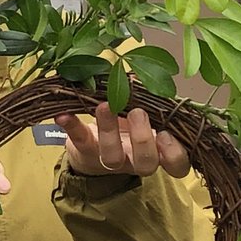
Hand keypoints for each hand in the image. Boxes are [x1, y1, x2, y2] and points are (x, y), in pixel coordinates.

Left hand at [54, 104, 190, 178]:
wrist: (92, 148)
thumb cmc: (127, 125)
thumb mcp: (145, 111)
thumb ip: (152, 98)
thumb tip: (148, 75)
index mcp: (158, 151)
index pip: (178, 165)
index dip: (175, 155)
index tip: (167, 134)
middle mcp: (135, 160)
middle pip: (146, 164)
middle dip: (143, 139)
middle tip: (137, 113)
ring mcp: (110, 159)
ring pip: (112, 157)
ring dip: (109, 130)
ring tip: (105, 106)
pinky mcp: (85, 151)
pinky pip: (79, 141)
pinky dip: (71, 126)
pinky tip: (63, 114)